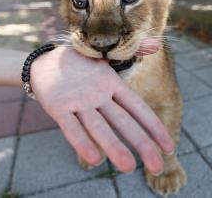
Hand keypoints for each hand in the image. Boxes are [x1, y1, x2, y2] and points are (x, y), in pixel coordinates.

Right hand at [30, 42, 172, 174]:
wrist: (42, 61)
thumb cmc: (80, 66)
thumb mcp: (105, 62)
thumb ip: (131, 58)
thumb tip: (157, 44)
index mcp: (112, 83)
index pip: (138, 107)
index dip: (154, 127)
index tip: (169, 147)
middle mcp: (99, 92)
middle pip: (124, 121)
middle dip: (142, 144)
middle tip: (158, 166)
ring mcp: (78, 100)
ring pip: (99, 127)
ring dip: (115, 148)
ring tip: (129, 168)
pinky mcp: (58, 107)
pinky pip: (71, 128)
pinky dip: (82, 143)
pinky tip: (94, 160)